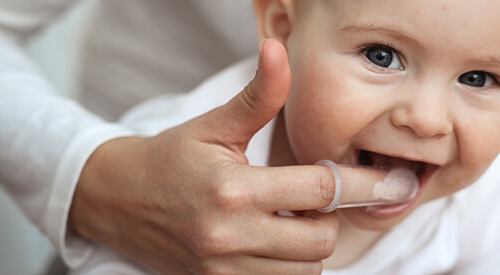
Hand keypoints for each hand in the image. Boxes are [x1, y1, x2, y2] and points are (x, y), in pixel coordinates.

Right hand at [69, 39, 341, 273]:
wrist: (114, 200)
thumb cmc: (170, 158)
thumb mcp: (214, 125)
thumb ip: (258, 96)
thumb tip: (278, 52)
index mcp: (233, 189)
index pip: (319, 190)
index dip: (361, 184)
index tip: (386, 181)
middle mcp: (229, 235)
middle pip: (321, 240)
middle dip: (329, 218)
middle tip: (311, 199)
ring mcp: (222, 269)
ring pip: (305, 270)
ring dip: (309, 246)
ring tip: (288, 220)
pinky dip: (286, 267)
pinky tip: (272, 242)